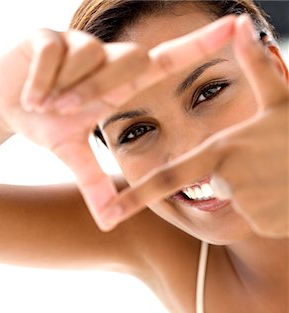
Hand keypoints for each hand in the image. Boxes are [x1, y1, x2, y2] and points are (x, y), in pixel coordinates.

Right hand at [0, 17, 234, 228]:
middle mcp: (104, 62)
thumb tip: (109, 223)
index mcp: (118, 86)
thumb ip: (94, 184)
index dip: (198, 44)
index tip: (234, 26)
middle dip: (98, 90)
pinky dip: (42, 78)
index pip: (165, 60)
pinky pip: (54, 51)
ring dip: (68, 86)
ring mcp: (76, 45)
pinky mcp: (46, 36)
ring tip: (45, 105)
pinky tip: (31, 97)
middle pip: (129, 60)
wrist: (4, 104)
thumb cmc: (46, 123)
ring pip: (90, 55)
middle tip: (66, 112)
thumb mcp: (72, 155)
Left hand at [100, 15, 288, 237]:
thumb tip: (241, 23)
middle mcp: (229, 177)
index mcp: (222, 149)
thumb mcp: (281, 98)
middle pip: (214, 185)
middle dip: (234, 181)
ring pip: (235, 200)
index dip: (135, 197)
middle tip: (265, 168)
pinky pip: (252, 215)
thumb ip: (254, 67)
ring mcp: (248, 202)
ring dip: (252, 191)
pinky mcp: (264, 222)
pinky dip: (264, 207)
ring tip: (278, 175)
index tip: (108, 216)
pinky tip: (283, 192)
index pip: (169, 177)